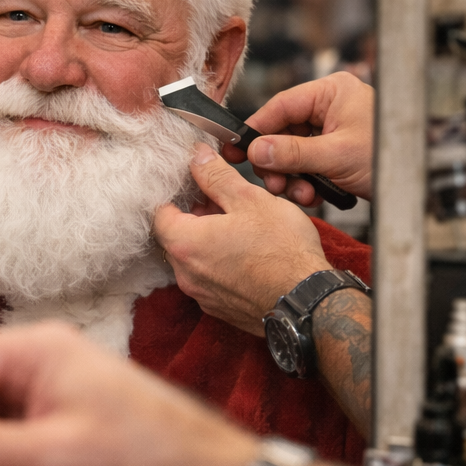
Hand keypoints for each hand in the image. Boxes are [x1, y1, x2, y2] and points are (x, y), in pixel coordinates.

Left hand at [155, 146, 331, 333]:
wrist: (306, 300)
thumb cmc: (281, 249)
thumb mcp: (249, 199)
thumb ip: (216, 177)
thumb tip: (197, 157)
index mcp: (185, 243)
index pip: (159, 213)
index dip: (176, 195)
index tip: (196, 186)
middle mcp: (185, 274)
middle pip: (175, 237)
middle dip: (194, 218)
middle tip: (223, 203)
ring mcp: (201, 295)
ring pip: (193, 260)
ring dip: (207, 242)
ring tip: (239, 228)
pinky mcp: (219, 308)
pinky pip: (209, 280)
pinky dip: (219, 265)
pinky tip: (245, 255)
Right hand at [222, 72, 373, 205]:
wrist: (414, 184)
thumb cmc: (387, 157)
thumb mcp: (334, 155)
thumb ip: (291, 152)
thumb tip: (256, 150)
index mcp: (332, 93)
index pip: (281, 106)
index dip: (256, 129)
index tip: (235, 149)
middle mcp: (330, 108)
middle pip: (284, 132)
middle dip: (277, 162)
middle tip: (273, 183)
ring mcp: (333, 131)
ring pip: (293, 153)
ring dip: (291, 177)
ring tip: (300, 194)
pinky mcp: (334, 153)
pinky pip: (307, 165)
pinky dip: (305, 182)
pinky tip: (312, 196)